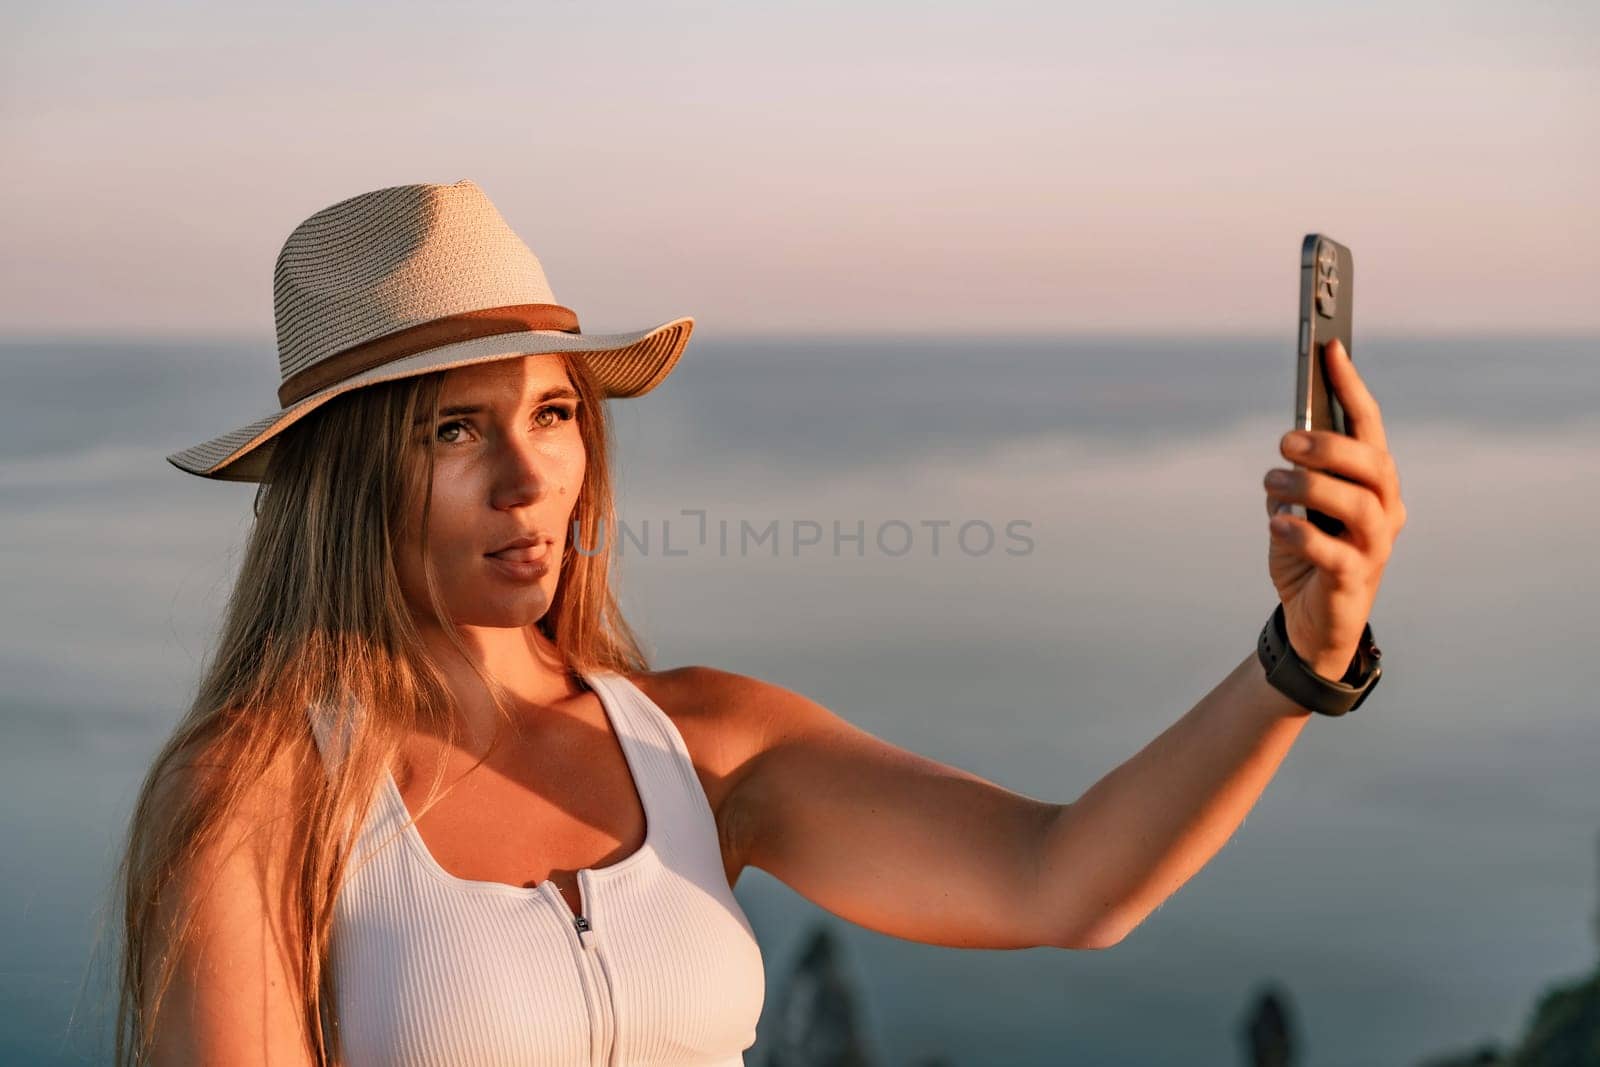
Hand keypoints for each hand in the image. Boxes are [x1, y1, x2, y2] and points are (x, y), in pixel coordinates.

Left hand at [1262, 339, 1407, 679]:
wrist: (1312, 622)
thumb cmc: (1306, 555)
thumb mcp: (1293, 508)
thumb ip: (1294, 479)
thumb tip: (1288, 454)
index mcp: (1374, 484)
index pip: (1369, 427)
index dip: (1350, 387)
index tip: (1329, 348)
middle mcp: (1385, 510)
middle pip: (1372, 464)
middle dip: (1329, 444)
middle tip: (1286, 441)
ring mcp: (1375, 546)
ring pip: (1357, 504)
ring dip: (1309, 485)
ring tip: (1272, 480)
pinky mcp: (1354, 580)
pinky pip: (1334, 551)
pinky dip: (1302, 533)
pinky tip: (1276, 523)